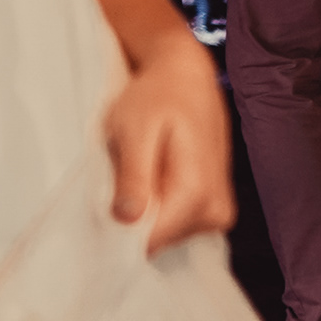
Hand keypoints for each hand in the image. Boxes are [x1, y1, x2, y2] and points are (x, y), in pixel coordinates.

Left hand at [102, 41, 231, 255]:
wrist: (188, 80)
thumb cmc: (158, 97)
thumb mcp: (133, 128)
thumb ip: (133, 175)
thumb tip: (127, 219)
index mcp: (196, 191)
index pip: (151, 240)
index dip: (119, 230)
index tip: (102, 207)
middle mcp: (216, 211)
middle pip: (157, 241)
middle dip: (132, 217)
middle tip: (120, 175)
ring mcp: (218, 214)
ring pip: (164, 235)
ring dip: (144, 210)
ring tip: (139, 170)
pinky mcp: (212, 211)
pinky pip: (174, 225)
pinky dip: (157, 207)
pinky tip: (151, 178)